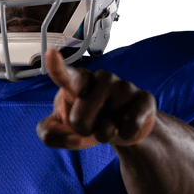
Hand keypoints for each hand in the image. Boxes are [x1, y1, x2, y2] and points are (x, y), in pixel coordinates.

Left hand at [37, 49, 155, 149]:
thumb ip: (49, 134)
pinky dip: (125, 135)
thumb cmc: (87, 122)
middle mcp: (101, 78)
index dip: (57, 67)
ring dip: (104, 134)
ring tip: (110, 122)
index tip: (50, 54)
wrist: (122, 126)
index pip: (65, 76)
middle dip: (82, 130)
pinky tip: (126, 125)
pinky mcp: (144, 98)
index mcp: (78, 81)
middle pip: (78, 120)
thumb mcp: (61, 130)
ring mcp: (123, 86)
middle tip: (92, 123)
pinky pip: (131, 126)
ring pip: (105, 127)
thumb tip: (73, 139)